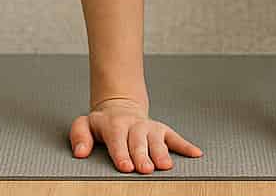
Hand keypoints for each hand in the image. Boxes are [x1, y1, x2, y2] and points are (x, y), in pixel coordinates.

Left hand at [68, 97, 202, 172]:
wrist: (120, 107)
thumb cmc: (103, 123)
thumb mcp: (85, 124)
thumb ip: (79, 136)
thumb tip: (80, 153)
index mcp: (114, 125)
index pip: (117, 140)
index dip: (121, 153)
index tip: (125, 166)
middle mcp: (134, 125)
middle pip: (139, 142)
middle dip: (142, 155)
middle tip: (145, 169)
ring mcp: (150, 127)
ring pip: (157, 140)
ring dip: (162, 152)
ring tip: (165, 166)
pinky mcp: (163, 130)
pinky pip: (176, 137)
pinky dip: (186, 146)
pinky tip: (195, 154)